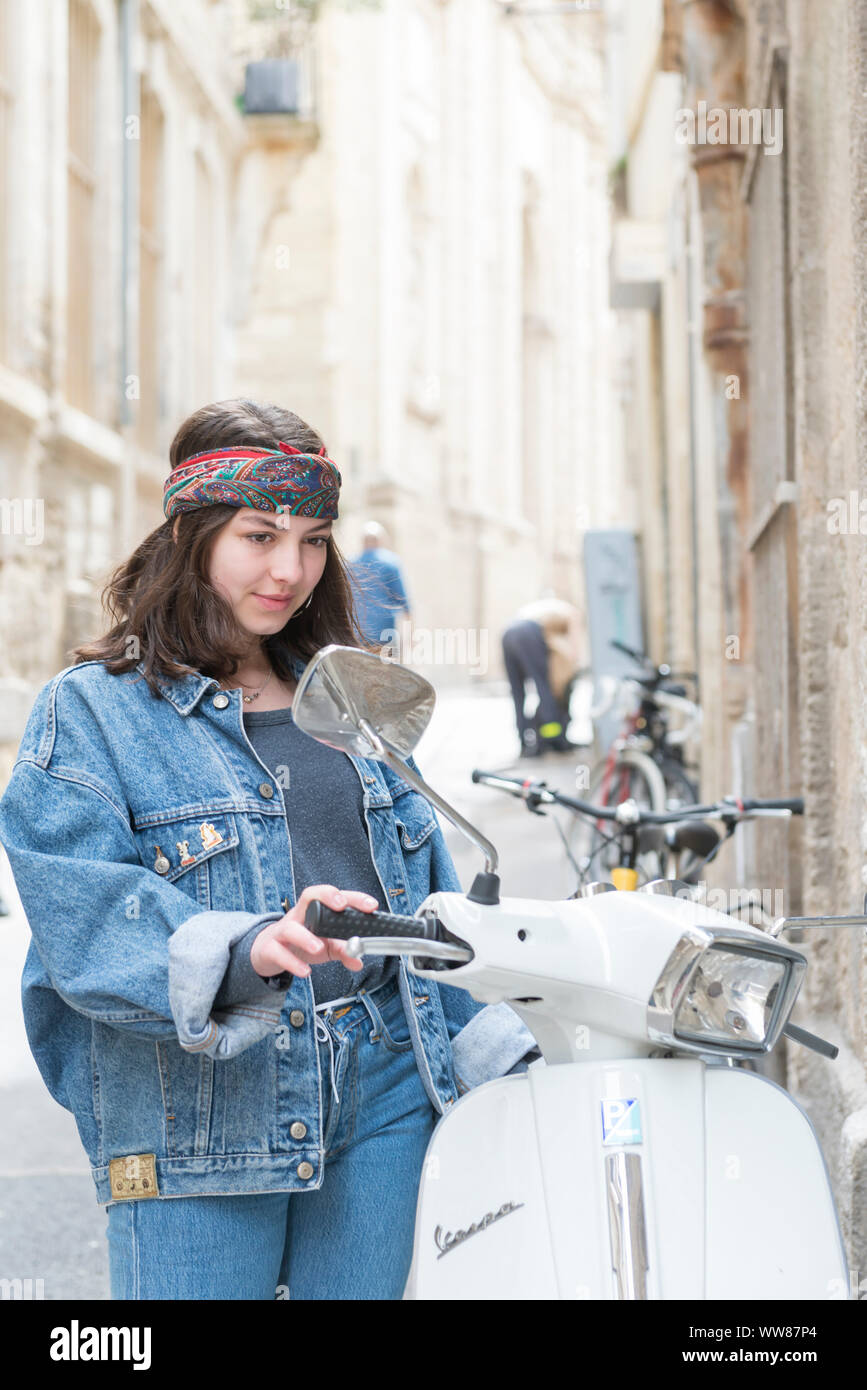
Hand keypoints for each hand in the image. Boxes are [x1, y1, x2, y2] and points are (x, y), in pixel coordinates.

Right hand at [250, 884, 378, 978]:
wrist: (267, 952)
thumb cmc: (299, 943)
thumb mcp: (325, 946)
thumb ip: (343, 950)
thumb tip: (359, 960)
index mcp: (314, 912)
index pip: (332, 896)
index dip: (352, 897)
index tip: (371, 905)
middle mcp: (298, 916)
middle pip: (309, 896)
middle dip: (327, 896)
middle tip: (342, 906)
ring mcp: (282, 931)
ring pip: (290, 927)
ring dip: (305, 937)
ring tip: (318, 948)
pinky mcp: (270, 949)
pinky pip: (278, 953)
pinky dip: (292, 963)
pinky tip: (305, 971)